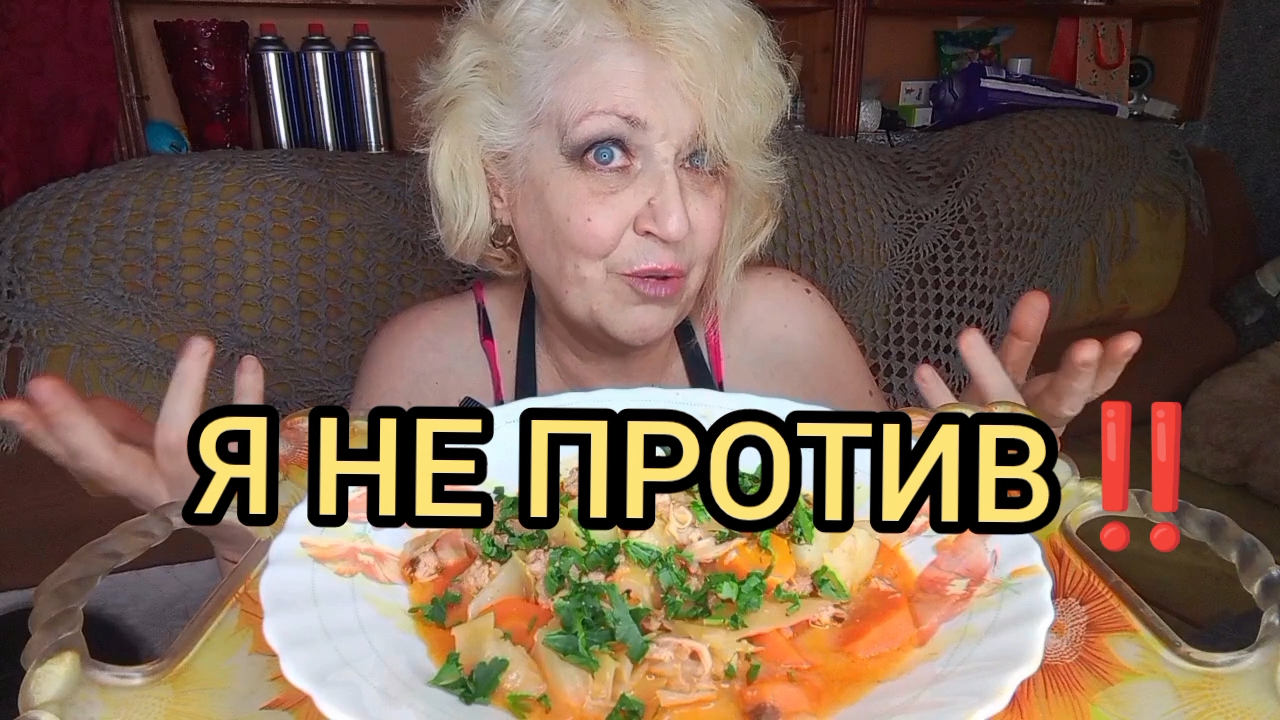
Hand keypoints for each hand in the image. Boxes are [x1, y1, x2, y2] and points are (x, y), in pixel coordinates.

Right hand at [0, 337, 263, 571]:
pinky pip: (248, 438)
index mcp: (132, 482)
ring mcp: (202, 487)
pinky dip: (249, 399)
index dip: (44, 436)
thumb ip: (119, 429)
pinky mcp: (246, 480)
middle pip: (110, 463)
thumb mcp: (150, 459)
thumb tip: (79, 397)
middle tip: (42, 382)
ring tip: (198, 342)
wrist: (254, 536)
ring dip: (185, 390)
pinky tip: (250, 363)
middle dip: (72, 425)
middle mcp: (160, 490)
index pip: (79, 459)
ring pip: (183, 444)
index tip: (8, 406)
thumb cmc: (195, 486)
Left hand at [913, 290, 1140, 434]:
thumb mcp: (1012, 377)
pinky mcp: (967, 440)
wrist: (962, 466)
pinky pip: (951, 417)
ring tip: (967, 332)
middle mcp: (1031, 420)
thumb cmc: (992, 417)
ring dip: (986, 369)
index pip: (1088, 385)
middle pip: (1059, 400)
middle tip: (1088, 346)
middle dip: (1074, 374)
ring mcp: (1001, 432)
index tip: (1131, 339)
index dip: (1109, 366)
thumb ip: (1023, 338)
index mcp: (1049, 406)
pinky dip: (936, 394)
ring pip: (1003, 404)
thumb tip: (1037, 295)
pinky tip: (922, 370)